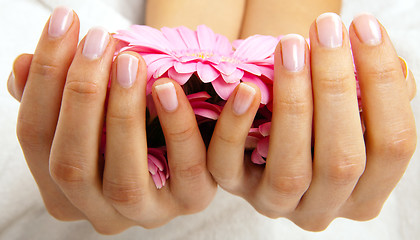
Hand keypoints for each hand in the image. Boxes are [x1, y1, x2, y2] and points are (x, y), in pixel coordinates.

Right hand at [8, 7, 215, 233]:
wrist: (185, 145)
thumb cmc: (128, 126)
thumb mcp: (91, 113)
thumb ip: (56, 96)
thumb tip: (22, 65)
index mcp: (63, 192)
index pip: (36, 138)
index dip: (44, 80)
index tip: (64, 24)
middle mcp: (99, 212)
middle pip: (72, 164)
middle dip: (80, 96)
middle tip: (98, 41)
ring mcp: (146, 214)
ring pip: (124, 179)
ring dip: (123, 114)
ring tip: (130, 61)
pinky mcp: (190, 200)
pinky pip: (186, 170)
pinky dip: (176, 126)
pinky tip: (167, 87)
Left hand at [207, 13, 415, 230]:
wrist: (265, 139)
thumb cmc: (317, 120)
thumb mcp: (350, 115)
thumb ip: (375, 98)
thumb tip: (395, 69)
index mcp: (365, 194)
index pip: (393, 146)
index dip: (384, 85)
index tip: (365, 28)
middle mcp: (324, 209)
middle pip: (343, 159)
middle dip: (336, 87)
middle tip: (326, 29)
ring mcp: (277, 204)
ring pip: (290, 169)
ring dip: (293, 102)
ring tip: (292, 47)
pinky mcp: (235, 188)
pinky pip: (228, 166)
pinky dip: (236, 128)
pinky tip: (246, 89)